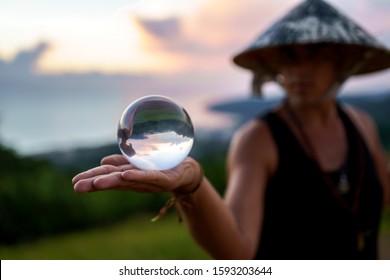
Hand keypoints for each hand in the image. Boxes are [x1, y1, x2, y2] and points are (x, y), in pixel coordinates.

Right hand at [72, 154, 199, 193]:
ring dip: (111, 181)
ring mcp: (149, 181)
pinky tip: (126, 175)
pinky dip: (138, 176)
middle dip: (95, 183)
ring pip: (128, 181)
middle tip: (77, 187)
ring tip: (96, 183)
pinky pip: (150, 176)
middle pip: (114, 179)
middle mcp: (136, 179)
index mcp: (129, 174)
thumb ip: (123, 162)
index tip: (74, 182)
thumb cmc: (161, 166)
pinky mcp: (164, 179)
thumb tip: (103, 160)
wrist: (186, 171)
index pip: (107, 175)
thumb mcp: (139, 162)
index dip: (91, 178)